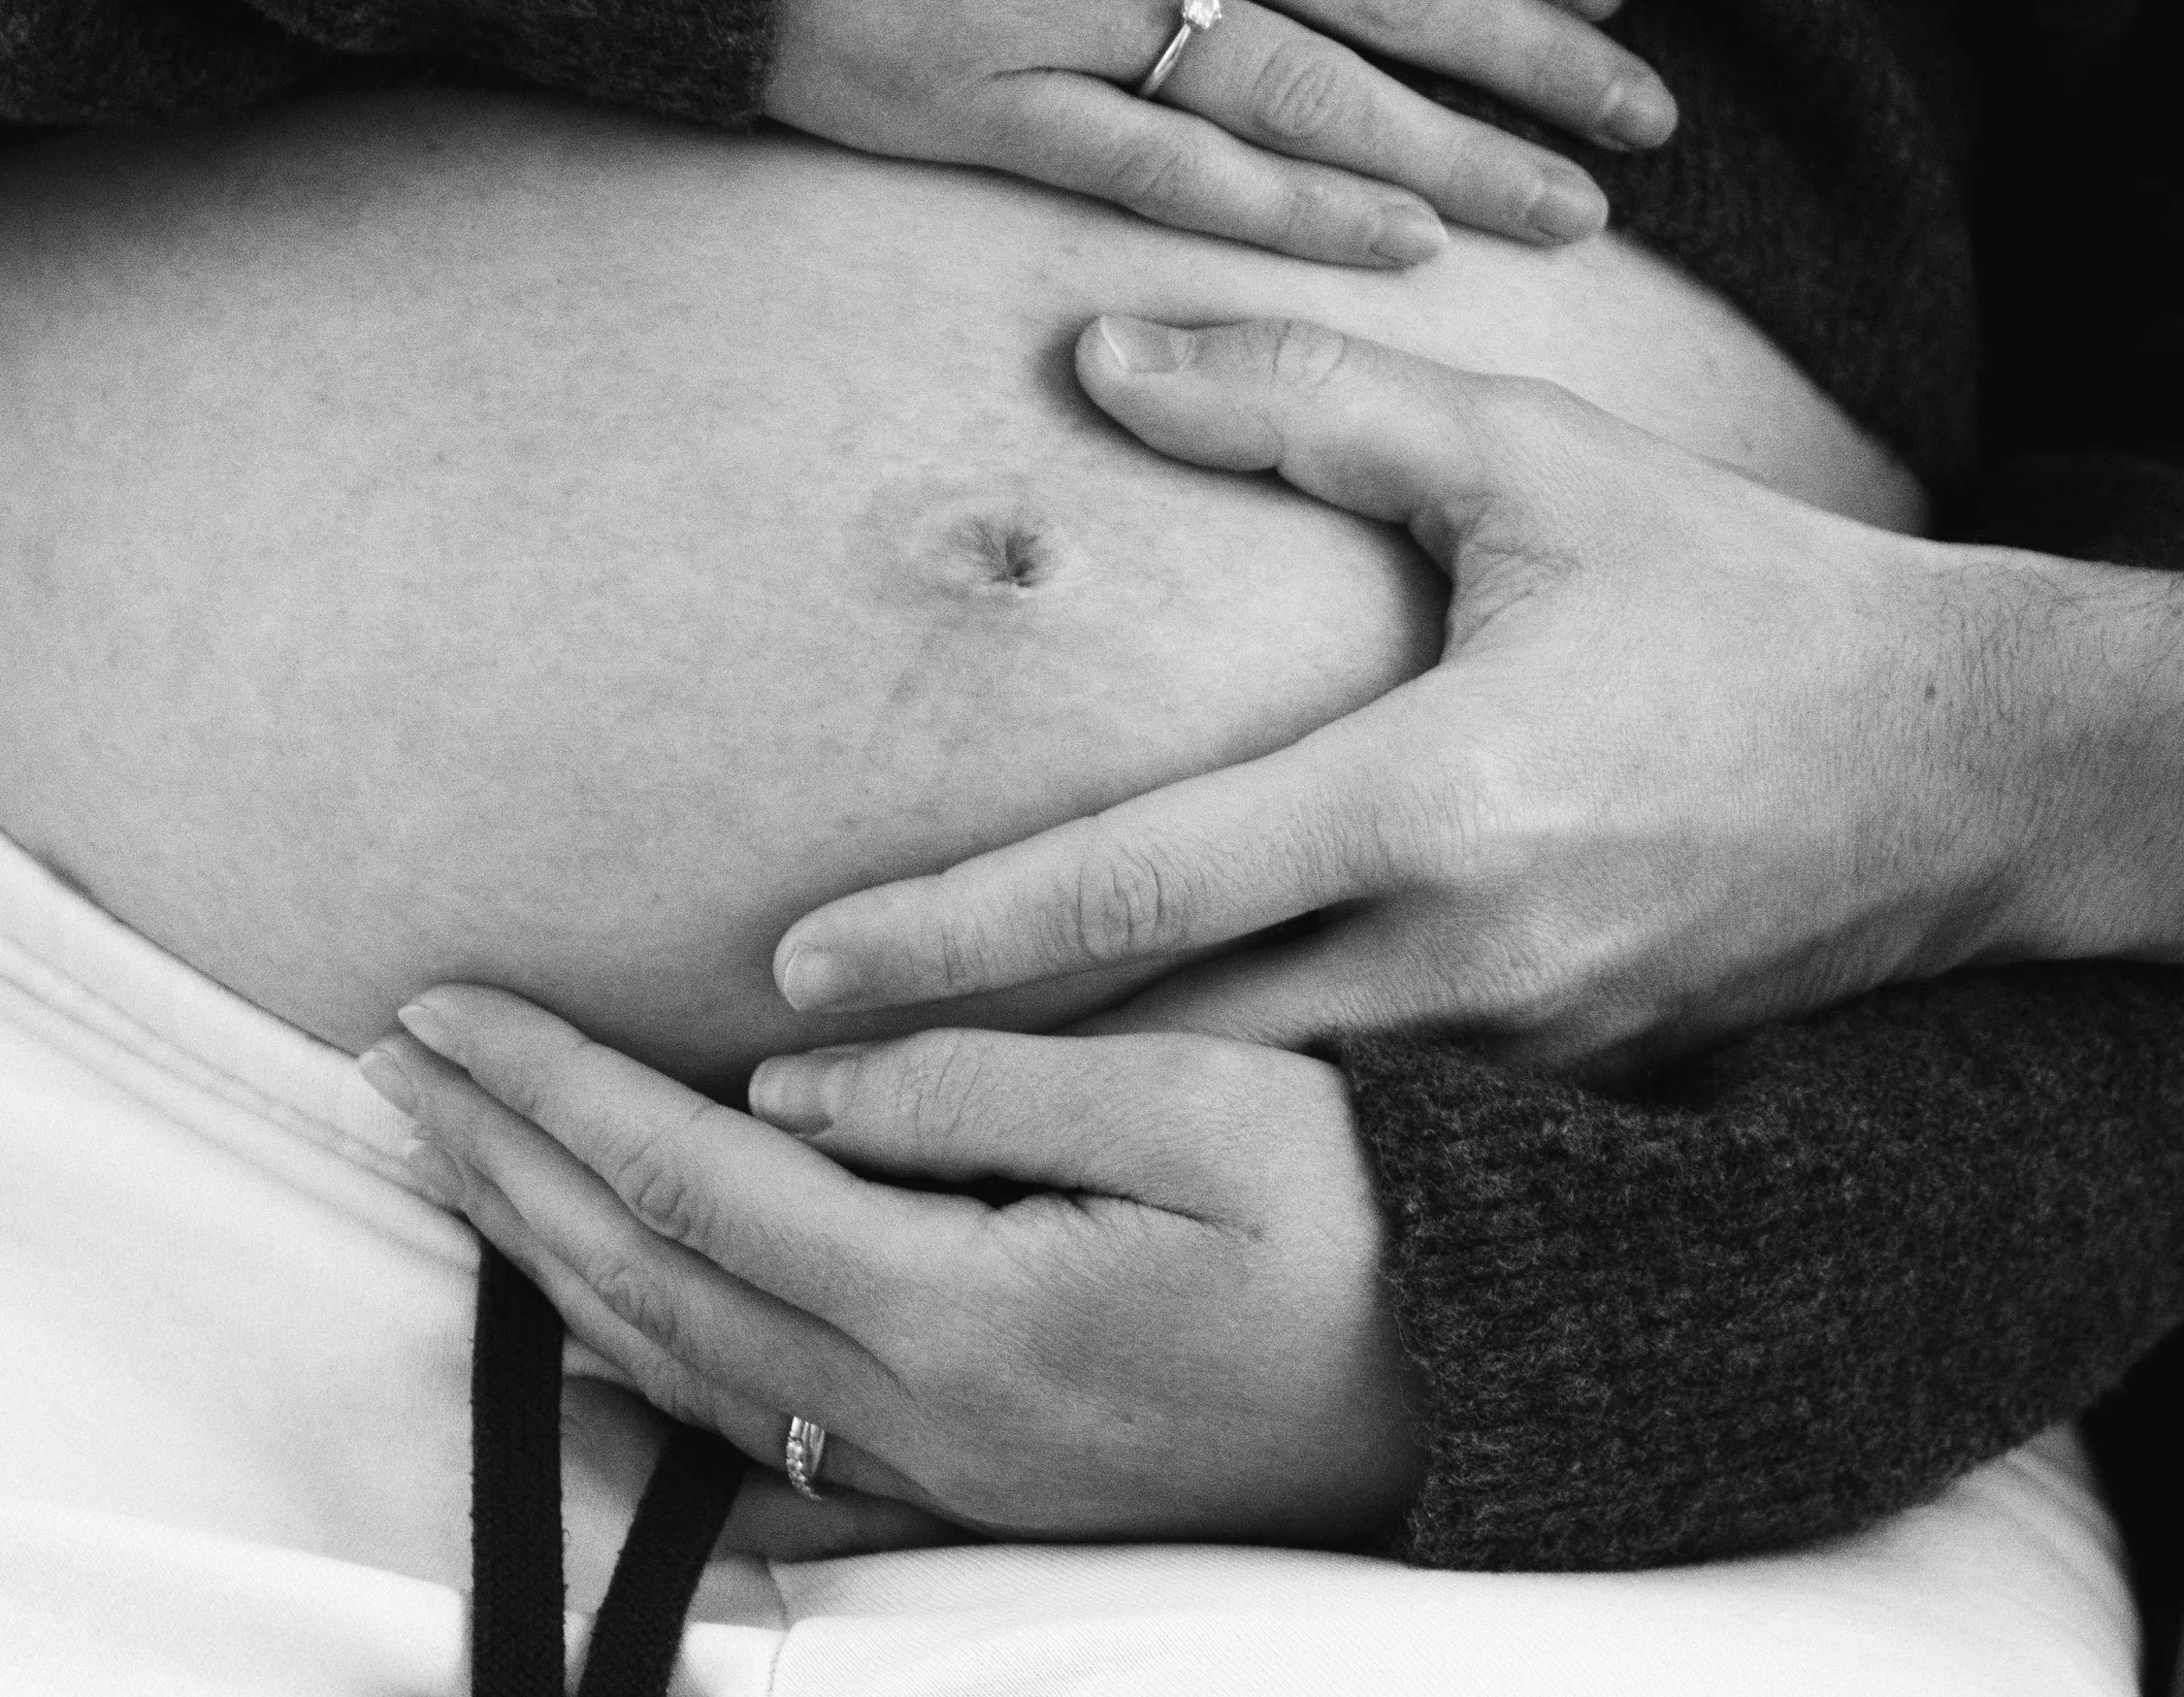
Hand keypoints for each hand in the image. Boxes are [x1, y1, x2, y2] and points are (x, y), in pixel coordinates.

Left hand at [363, 987, 1424, 1545]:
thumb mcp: (1204, 1105)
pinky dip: (640, 1390)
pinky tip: (580, 1366)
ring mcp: (946, 1466)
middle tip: (392, 1067)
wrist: (1488, 1384)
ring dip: (544, 1259)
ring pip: (679, 1367)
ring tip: (450, 1169)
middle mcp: (924, 1413)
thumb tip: (791, 1075)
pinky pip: (757, 1445)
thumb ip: (982, 1090)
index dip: (554, 1088)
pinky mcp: (984, 1478)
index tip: (447, 1008)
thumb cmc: (1372, 1221)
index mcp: (964, 1307)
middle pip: (649, 1278)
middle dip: (504, 1165)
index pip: (695, 1177)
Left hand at [770, 317, 2020, 1073]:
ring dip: (1079, 1129)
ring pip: (1247, 1117)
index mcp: (1435, 800)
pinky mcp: (1560, 1091)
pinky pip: (1356, 1127)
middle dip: (962, 1086)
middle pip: (1155, 1056)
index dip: (947, 936)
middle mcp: (1461, 959)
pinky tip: (1132, 1137)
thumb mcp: (1534, 458)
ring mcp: (1516, 1054)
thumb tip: (1103, 355)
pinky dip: (1224, 1139)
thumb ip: (1312, 403)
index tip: (794, 975)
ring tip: (913, 1126)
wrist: (1976, 766)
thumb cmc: (1743, 591)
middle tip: (780, 1099)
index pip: (1137, 888)